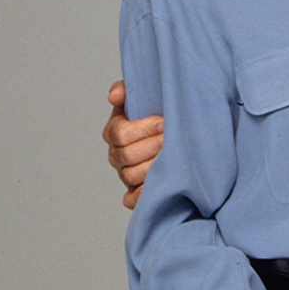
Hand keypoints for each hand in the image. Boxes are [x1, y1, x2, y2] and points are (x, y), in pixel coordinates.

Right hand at [104, 80, 162, 207]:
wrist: (172, 133)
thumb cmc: (156, 114)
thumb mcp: (141, 97)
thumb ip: (125, 90)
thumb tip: (116, 96)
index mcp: (114, 132)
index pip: (120, 134)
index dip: (142, 129)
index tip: (163, 122)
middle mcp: (116, 155)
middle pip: (127, 156)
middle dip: (152, 147)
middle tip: (172, 140)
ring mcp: (125, 174)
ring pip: (131, 176)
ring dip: (153, 168)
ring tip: (174, 158)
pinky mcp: (133, 191)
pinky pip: (131, 199)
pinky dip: (142, 195)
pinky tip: (161, 185)